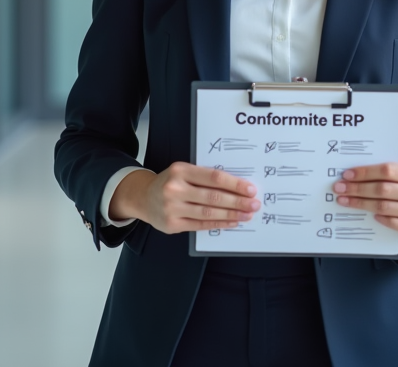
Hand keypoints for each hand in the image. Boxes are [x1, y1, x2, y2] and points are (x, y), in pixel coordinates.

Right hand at [111, 162, 260, 234]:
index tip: (250, 189)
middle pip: (213, 197)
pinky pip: (201, 225)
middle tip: (254, 204)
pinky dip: (219, 224)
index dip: (234, 184)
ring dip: (231, 215)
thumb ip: (205, 177)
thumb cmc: (170, 182)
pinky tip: (232, 222)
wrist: (143, 198)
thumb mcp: (183, 171)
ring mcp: (172, 208)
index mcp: (180, 171)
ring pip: (208, 213)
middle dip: (237, 202)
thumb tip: (237, 186)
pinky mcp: (173, 225)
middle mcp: (175, 189)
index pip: (213, 177)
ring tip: (247, 215)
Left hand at [333, 161, 397, 236]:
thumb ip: (386, 168)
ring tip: (344, 200)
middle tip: (339, 188)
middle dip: (358, 188)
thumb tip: (356, 167)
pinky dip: (378, 218)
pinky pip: (391, 222)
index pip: (387, 170)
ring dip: (360, 203)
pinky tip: (368, 214)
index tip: (347, 175)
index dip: (365, 172)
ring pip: (383, 206)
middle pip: (382, 189)